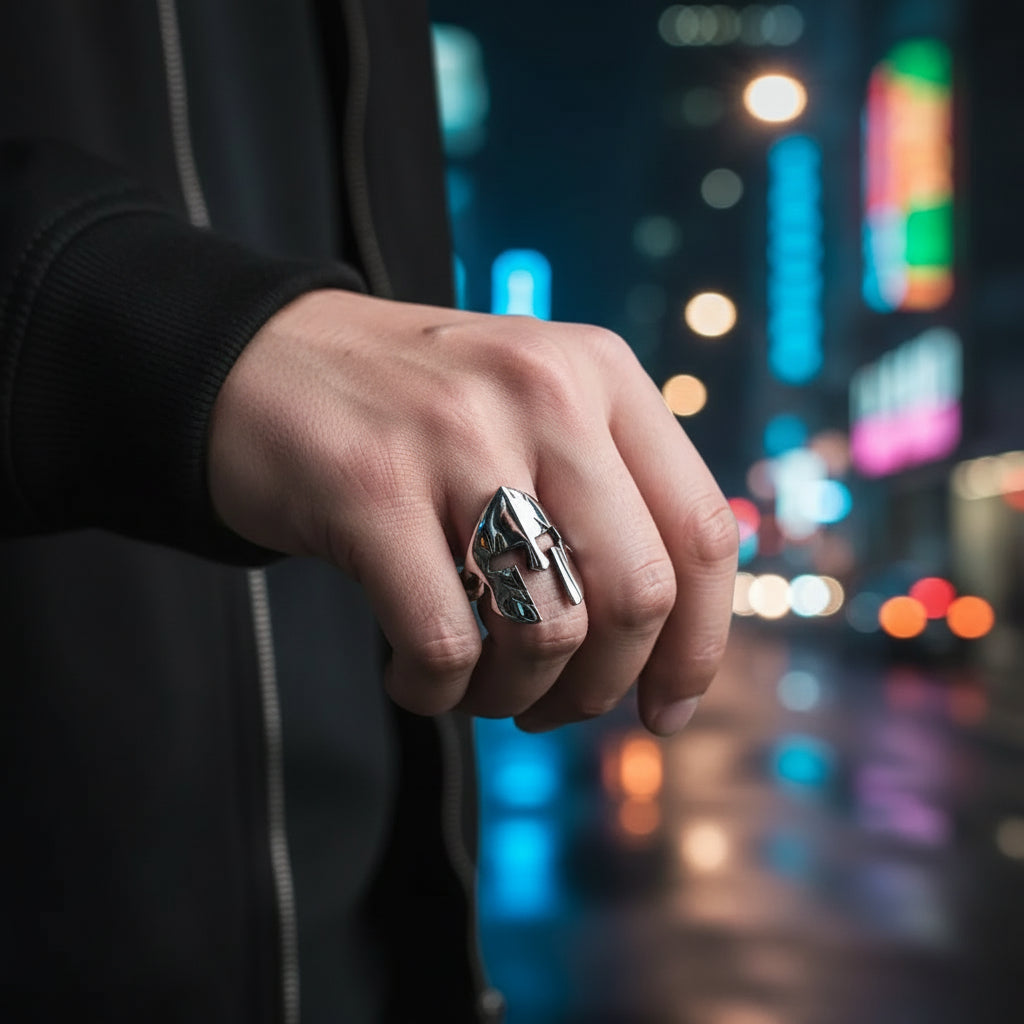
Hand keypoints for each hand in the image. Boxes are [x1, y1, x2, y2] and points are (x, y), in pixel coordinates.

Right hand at [208, 289, 737, 734]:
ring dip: (513, 696)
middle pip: (637, 596)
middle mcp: (545, 390)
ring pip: (546, 632)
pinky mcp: (369, 485)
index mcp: (601, 374)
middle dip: (599, 687)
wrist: (268, 358)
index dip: (696, 648)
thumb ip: (608, 499)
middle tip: (548, 706)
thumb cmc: (417, 415)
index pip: (703, 533)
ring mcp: (456, 432)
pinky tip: (409, 673)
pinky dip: (434, 690)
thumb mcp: (532, 414)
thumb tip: (667, 652)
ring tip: (474, 684)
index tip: (662, 712)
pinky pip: (442, 643)